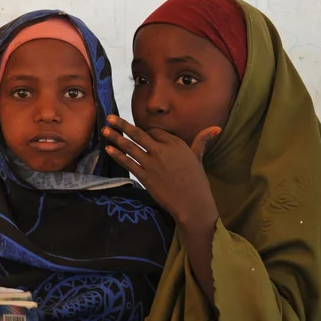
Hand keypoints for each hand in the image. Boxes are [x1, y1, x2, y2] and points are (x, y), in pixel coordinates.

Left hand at [102, 115, 220, 223]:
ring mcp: (152, 163)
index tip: (138, 131)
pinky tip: (109, 148)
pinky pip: (128, 162)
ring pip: (130, 147)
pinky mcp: (145, 176)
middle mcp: (162, 150)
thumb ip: (202, 140)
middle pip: (138, 134)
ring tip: (105, 129)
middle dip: (122, 124)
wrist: (192, 203)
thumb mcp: (199, 157)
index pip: (155, 131)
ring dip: (115, 137)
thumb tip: (216, 128)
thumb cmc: (197, 181)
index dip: (146, 131)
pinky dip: (118, 155)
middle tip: (110, 117)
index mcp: (175, 143)